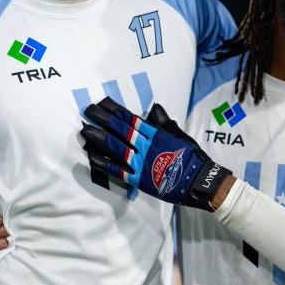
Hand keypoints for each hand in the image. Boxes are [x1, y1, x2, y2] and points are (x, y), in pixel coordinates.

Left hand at [80, 99, 231, 210]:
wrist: (199, 181)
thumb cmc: (192, 157)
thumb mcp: (180, 135)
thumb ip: (164, 123)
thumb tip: (153, 108)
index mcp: (156, 134)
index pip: (131, 119)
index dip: (115, 110)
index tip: (102, 103)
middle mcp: (147, 146)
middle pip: (120, 130)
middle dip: (102, 120)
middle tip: (87, 111)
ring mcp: (142, 163)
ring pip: (116, 148)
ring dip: (99, 139)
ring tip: (85, 130)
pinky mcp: (140, 180)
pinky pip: (118, 171)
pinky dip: (105, 164)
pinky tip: (92, 157)